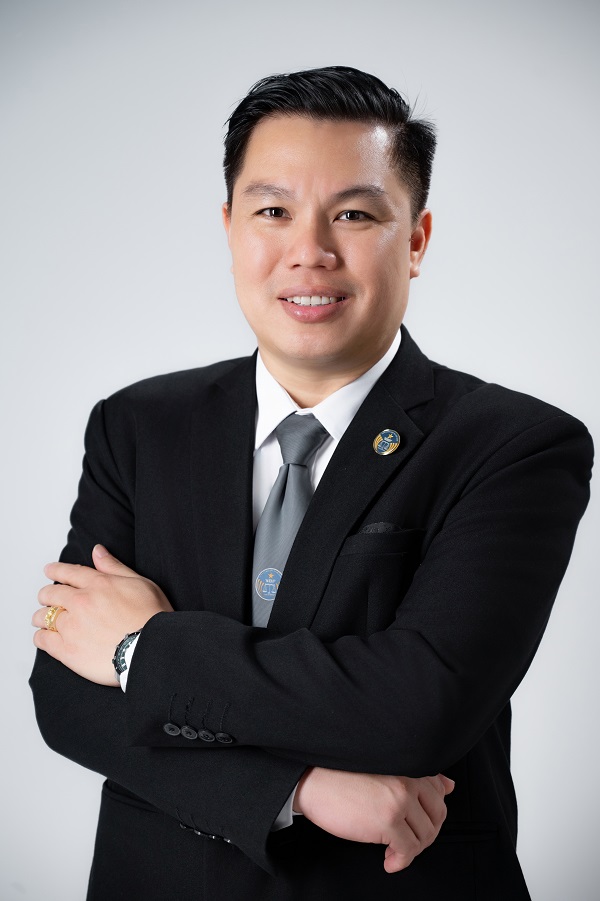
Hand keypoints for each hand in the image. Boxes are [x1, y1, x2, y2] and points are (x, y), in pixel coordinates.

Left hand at [32, 545, 172, 685]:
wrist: (151, 650)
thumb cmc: (152, 618)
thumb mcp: (140, 583)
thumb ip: (114, 567)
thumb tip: (97, 551)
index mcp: (98, 584)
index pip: (68, 572)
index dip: (55, 570)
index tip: (49, 570)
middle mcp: (81, 602)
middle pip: (50, 594)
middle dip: (47, 595)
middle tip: (47, 599)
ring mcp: (72, 627)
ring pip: (43, 617)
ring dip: (42, 617)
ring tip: (45, 620)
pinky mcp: (67, 650)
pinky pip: (43, 640)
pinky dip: (41, 637)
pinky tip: (45, 637)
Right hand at [293, 767, 453, 872]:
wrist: (314, 781)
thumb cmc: (344, 775)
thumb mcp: (385, 771)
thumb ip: (418, 776)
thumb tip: (449, 785)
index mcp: (408, 765)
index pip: (439, 793)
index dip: (429, 814)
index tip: (415, 824)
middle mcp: (409, 780)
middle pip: (437, 816)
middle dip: (424, 834)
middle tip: (406, 841)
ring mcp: (400, 800)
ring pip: (425, 836)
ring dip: (411, 849)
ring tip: (393, 850)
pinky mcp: (388, 821)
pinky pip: (409, 850)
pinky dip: (401, 861)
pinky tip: (388, 860)